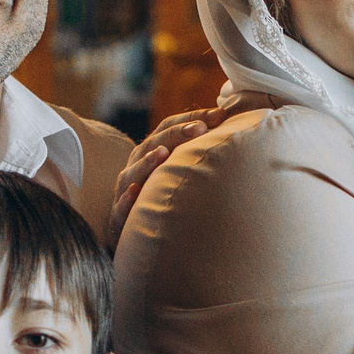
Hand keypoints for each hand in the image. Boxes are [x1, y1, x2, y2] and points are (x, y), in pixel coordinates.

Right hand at [109, 107, 221, 237]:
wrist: (137, 238)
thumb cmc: (165, 198)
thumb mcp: (180, 172)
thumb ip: (200, 152)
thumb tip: (234, 128)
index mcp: (151, 153)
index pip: (169, 127)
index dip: (193, 117)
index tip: (221, 115)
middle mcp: (136, 167)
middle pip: (154, 144)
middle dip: (177, 134)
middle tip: (201, 128)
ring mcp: (125, 191)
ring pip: (132, 174)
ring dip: (146, 162)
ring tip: (162, 152)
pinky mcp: (119, 219)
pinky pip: (119, 208)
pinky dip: (126, 199)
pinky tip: (136, 192)